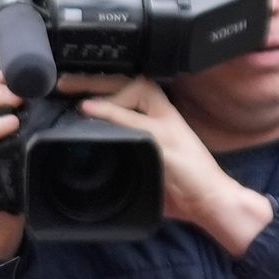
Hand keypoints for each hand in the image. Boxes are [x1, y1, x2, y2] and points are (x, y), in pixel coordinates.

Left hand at [76, 77, 271, 254]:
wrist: (213, 201)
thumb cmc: (183, 187)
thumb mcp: (151, 163)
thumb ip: (129, 149)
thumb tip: (96, 150)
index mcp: (161, 117)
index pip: (132, 87)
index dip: (104, 83)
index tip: (76, 87)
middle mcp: (165, 114)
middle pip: (130, 81)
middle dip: (95, 78)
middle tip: (65, 81)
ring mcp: (166, 124)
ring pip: (132, 91)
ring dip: (99, 88)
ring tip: (71, 89)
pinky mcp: (165, 140)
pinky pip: (133, 120)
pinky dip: (110, 112)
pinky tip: (89, 110)